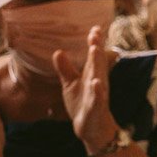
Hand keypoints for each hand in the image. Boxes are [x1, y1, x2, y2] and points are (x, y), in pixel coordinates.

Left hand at [54, 26, 117, 152]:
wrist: (91, 128)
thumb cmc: (82, 103)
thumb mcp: (71, 84)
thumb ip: (66, 69)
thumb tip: (57, 51)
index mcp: (92, 74)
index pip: (93, 56)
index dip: (94, 42)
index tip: (94, 28)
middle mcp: (98, 81)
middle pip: (97, 62)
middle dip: (96, 47)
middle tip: (95, 33)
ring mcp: (98, 94)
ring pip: (99, 76)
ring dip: (97, 63)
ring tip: (95, 49)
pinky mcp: (96, 107)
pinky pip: (98, 98)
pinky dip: (97, 91)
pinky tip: (96, 83)